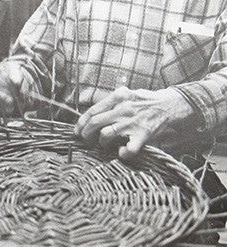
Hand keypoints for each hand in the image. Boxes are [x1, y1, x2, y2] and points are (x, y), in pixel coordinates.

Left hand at [75, 86, 194, 159]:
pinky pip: (128, 149)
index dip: (81, 122)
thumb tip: (94, 113)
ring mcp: (132, 122)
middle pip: (95, 122)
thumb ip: (112, 101)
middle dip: (85, 133)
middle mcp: (123, 108)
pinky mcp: (142, 135)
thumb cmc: (147, 101)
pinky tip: (121, 152)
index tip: (77, 130)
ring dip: (101, 142)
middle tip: (85, 139)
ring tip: (103, 145)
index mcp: (118, 96)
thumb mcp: (128, 93)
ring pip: (106, 134)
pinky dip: (122, 153)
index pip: (93, 110)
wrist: (170, 105)